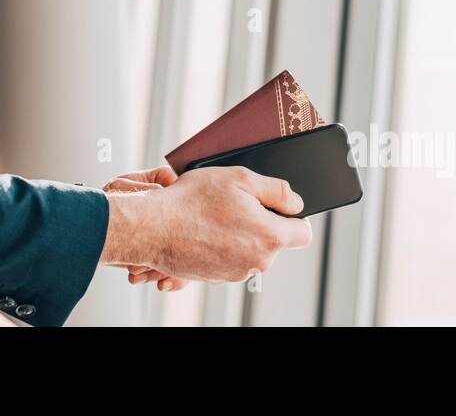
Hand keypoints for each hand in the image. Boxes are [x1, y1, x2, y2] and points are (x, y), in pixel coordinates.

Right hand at [102, 165, 311, 285]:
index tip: (278, 207)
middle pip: (273, 241)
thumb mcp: (239, 178)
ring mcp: (235, 273)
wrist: (153, 227)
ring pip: (249, 250)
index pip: (302, 233)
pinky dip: (220, 245)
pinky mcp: (216, 278)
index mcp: (269, 237)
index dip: (293, 217)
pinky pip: (229, 259)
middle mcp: (257, 261)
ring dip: (238, 234)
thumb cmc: (193, 200)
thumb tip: (296, 203)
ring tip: (213, 216)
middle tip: (234, 203)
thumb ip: (277, 190)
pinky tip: (203, 230)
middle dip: (260, 223)